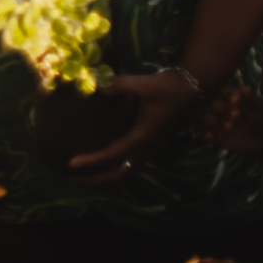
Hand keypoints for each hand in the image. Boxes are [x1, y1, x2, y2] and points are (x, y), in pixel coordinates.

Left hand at [67, 70, 202, 182]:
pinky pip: (130, 163)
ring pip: (126, 171)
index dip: (92, 161)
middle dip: (96, 179)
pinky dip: (114, 167)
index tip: (72, 163)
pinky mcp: (150, 144)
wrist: (191, 90)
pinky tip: (101, 160)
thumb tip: (95, 86)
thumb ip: (117, 85)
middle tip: (72, 176)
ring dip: (104, 175)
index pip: (113, 155)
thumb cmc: (167, 88)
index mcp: (143, 137)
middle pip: (119, 174)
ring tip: (82, 173)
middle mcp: (146, 148)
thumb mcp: (142, 84)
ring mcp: (150, 149)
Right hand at [203, 86, 262, 158]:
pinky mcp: (216, 137)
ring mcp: (217, 123)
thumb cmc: (262, 120)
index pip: (224, 92)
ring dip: (216, 121)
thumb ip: (252, 98)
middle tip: (237, 115)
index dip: (228, 95)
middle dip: (224, 109)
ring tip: (229, 127)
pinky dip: (206, 135)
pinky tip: (212, 136)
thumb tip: (243, 89)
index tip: (237, 100)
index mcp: (231, 99)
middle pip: (214, 105)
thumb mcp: (260, 108)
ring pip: (208, 118)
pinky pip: (205, 135)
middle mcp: (222, 109)